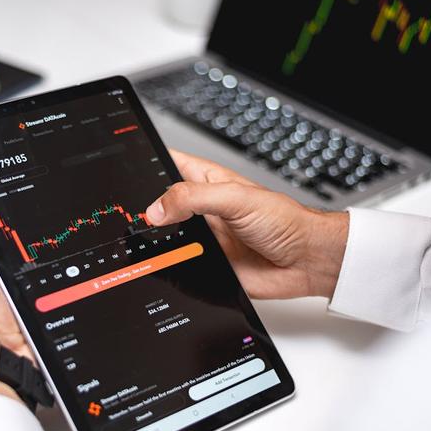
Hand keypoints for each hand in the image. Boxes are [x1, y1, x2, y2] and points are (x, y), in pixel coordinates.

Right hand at [145, 151, 348, 298]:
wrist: (306, 262)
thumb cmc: (285, 222)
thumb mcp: (237, 199)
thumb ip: (194, 198)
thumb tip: (158, 208)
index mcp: (208, 182)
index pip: (170, 164)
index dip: (147, 163)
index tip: (124, 169)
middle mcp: (202, 210)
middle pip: (160, 205)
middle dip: (143, 208)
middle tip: (128, 214)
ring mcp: (203, 238)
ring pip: (164, 237)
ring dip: (154, 241)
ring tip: (139, 239)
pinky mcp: (206, 265)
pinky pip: (177, 266)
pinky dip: (167, 268)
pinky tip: (161, 265)